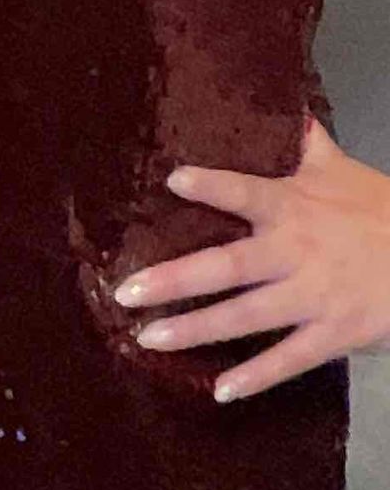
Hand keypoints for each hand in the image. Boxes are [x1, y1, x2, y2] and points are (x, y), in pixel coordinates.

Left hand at [115, 119, 389, 400]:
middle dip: (175, 280)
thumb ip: (304, 140)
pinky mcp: (335, 335)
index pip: (247, 193)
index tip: (172, 180)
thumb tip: (281, 99)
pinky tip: (219, 390)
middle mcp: (297, 253)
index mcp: (295, 207)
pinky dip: (256, 377)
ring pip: (246, 317)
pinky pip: (289, 359)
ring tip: (149, 339)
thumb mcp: (341, 169)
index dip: (212, 187)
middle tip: (126, 292)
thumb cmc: (382, 211)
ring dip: (197, 330)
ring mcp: (314, 297)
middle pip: (228, 266)